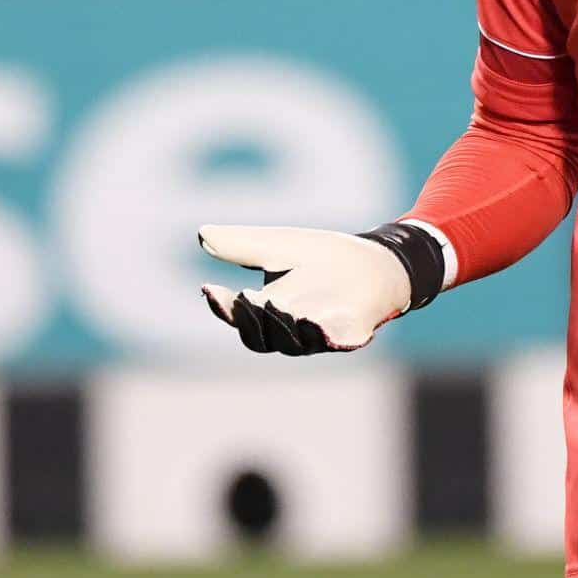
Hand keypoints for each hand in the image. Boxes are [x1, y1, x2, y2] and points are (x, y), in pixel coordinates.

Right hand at [199, 221, 446, 354]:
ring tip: (272, 305)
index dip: (222, 307)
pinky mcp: (349, 335)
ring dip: (279, 326)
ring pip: (291, 342)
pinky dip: (319, 335)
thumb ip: (242, 244)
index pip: (238, 317)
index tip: (209, 288)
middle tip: (241, 299)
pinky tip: (311, 323)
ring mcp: (320, 335)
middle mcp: (290, 328)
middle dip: (249, 320)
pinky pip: (332, 342)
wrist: (376, 261)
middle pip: (259, 336)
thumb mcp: (279, 245)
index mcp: (268, 310)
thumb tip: (202, 234)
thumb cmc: (325, 257)